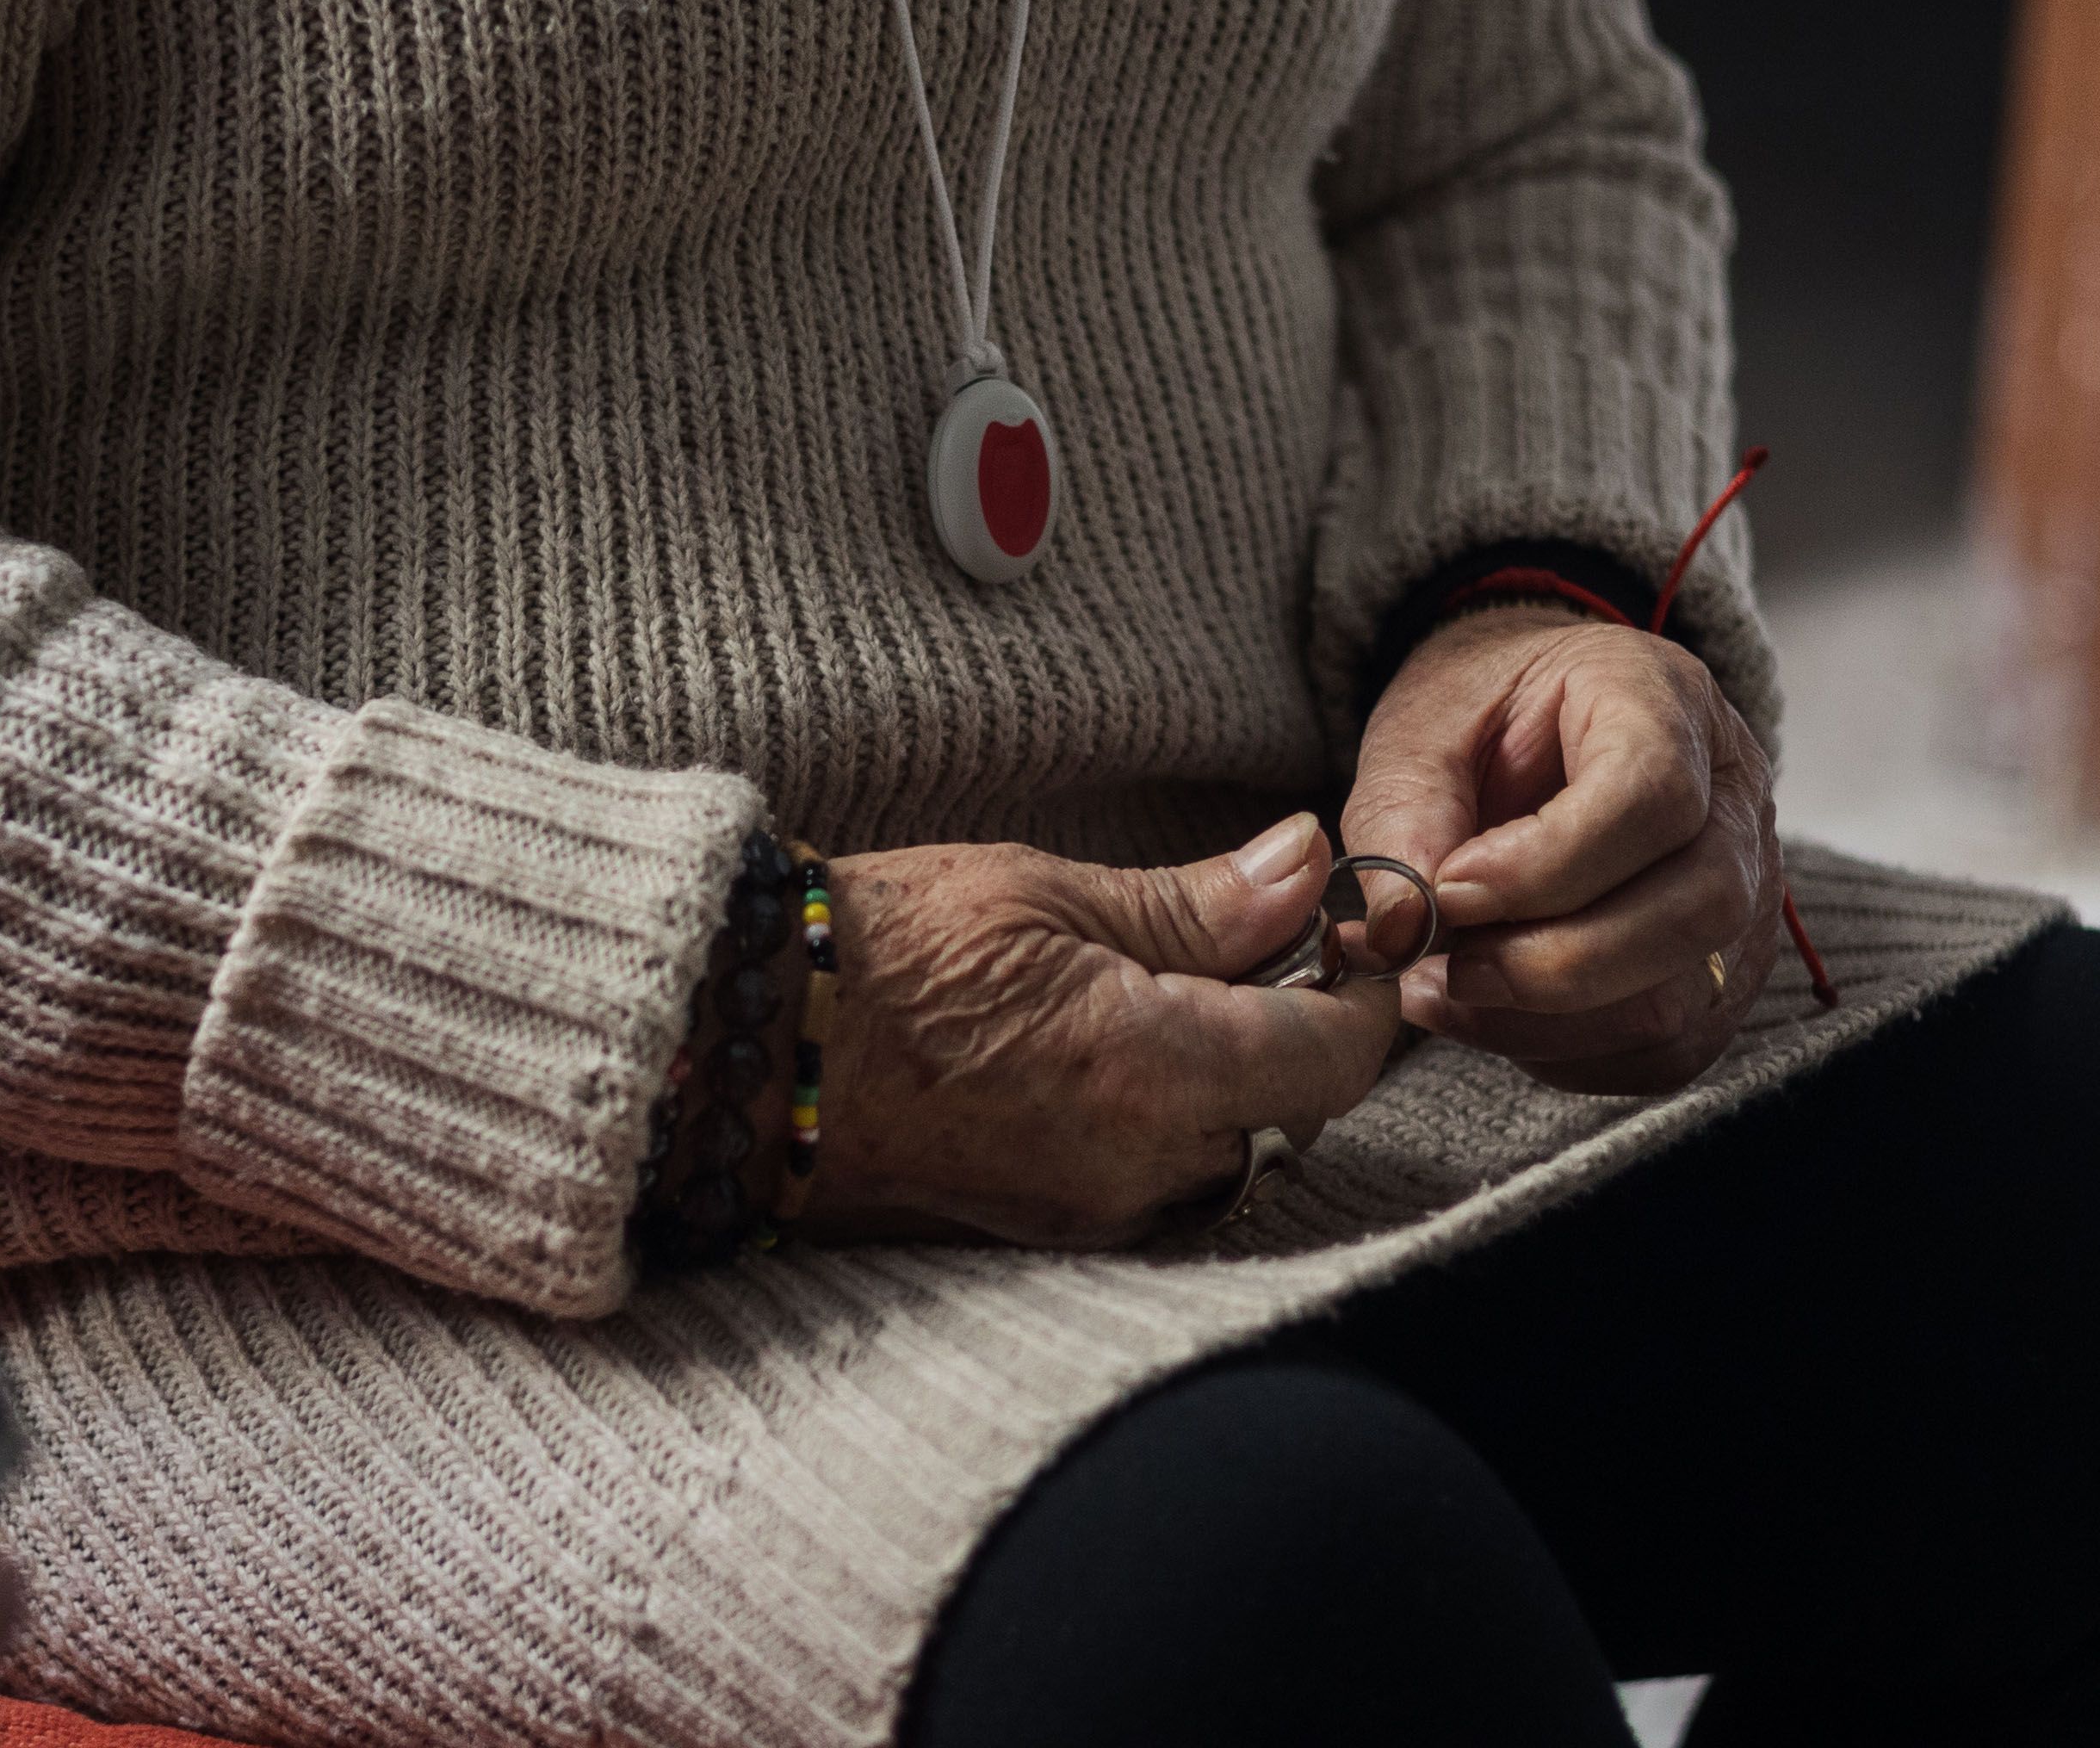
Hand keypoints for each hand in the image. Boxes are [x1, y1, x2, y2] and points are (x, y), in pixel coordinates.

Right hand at [794, 816, 1400, 1246]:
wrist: (736, 1043)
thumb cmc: (876, 952)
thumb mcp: (1043, 892)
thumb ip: (1195, 903)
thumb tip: (1311, 870)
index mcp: (1147, 1070)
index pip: (1333, 1055)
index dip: (1363, 986)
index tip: (1350, 923)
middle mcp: (1134, 1167)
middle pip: (1294, 1113)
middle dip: (1300, 1027)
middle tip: (1266, 935)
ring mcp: (1086, 1213)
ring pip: (1230, 1155)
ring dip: (1237, 1078)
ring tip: (1177, 986)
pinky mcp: (1041, 1230)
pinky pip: (1156, 1181)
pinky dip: (1169, 1118)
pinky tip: (1115, 1049)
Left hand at [1342, 604, 1780, 1095]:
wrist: (1527, 727)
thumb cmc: (1481, 718)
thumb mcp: (1419, 736)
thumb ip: (1404, 821)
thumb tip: (1404, 929)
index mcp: (1662, 700)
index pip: (1654, 796)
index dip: (1547, 864)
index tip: (1451, 888)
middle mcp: (1735, 796)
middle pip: (1696, 906)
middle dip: (1554, 963)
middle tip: (1448, 962)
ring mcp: (1749, 891)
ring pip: (1682, 997)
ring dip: (1547, 1020)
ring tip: (1445, 988)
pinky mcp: (1724, 972)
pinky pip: (1665, 1049)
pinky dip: (1564, 1052)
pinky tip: (1487, 1012)